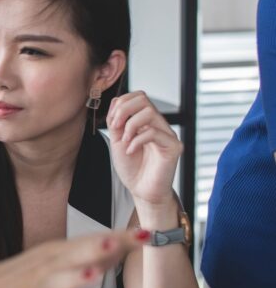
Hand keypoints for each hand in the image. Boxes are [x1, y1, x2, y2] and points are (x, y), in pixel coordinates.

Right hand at [0, 230, 148, 287]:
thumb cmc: (22, 279)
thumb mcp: (51, 261)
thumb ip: (86, 256)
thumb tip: (123, 245)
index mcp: (56, 253)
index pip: (91, 241)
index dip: (119, 238)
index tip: (146, 233)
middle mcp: (46, 268)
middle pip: (73, 255)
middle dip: (94, 247)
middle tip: (115, 241)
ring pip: (56, 285)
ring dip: (74, 279)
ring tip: (92, 275)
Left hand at [106, 92, 181, 212]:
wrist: (141, 190)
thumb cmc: (131, 167)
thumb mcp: (117, 140)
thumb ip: (117, 121)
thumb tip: (117, 102)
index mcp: (146, 121)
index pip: (137, 97)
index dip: (121, 103)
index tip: (112, 123)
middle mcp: (158, 124)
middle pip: (144, 98)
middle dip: (124, 110)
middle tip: (116, 128)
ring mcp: (167, 134)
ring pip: (150, 112)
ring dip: (130, 125)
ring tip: (124, 141)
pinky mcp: (174, 147)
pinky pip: (154, 132)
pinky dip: (137, 140)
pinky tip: (130, 151)